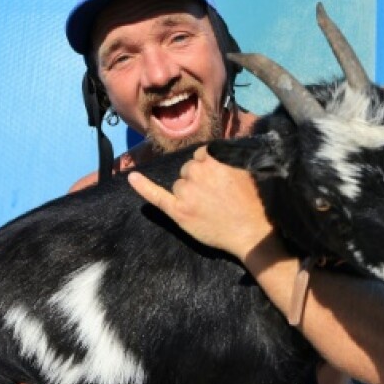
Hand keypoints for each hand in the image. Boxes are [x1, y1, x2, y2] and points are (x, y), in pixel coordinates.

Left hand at [128, 147, 275, 259]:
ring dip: (189, 194)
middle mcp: (197, 171)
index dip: (208, 169)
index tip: (218, 181)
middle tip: (216, 198)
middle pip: (188, 170)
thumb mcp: (245, 170)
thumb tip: (215, 151)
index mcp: (213, 159)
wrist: (251, 233)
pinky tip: (132, 178)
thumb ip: (228, 157)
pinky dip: (143, 186)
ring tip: (209, 208)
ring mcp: (186, 192)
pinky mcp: (178, 211)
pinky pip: (156, 195)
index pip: (200, 156)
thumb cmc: (251, 203)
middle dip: (198, 181)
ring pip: (179, 185)